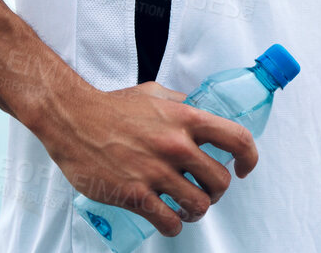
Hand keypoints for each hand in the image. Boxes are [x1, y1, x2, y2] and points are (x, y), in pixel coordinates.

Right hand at [39, 81, 259, 237]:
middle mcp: (176, 145)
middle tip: (205, 191)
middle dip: (217, 191)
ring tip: (187, 209)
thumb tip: (199, 108)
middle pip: (220, 181)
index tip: (242, 168)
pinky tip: (168, 221)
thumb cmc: (111, 106)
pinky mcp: (134, 194)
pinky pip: (168, 221)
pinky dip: (173, 226)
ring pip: (198, 205)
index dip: (249, 158)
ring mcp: (155, 171)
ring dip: (196, 212)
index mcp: (186, 118)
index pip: (237, 139)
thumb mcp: (155, 94)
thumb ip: (181, 103)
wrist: (71, 118)